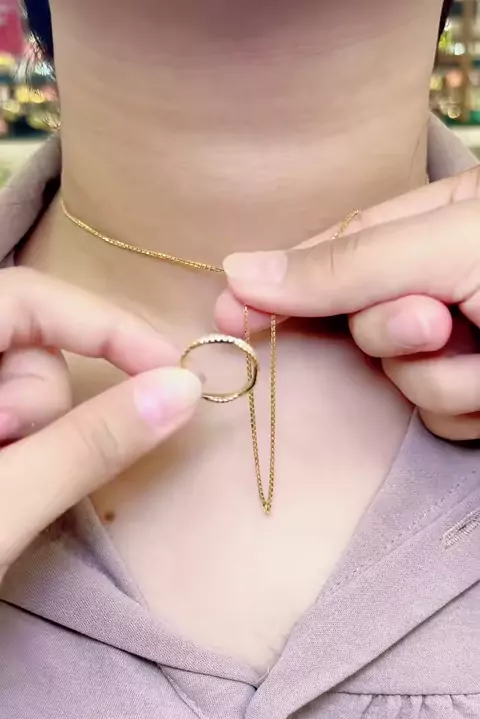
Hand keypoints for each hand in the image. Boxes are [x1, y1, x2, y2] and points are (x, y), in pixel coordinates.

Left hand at [0, 268, 200, 579]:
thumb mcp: (8, 502)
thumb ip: (91, 444)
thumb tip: (185, 388)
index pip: (29, 295)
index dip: (105, 327)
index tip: (170, 374)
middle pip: (26, 347)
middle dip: (39, 410)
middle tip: (12, 464)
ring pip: (20, 387)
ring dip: (25, 438)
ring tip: (1, 492)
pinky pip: (11, 412)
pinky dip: (17, 446)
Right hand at [215, 167, 479, 440]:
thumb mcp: (447, 248)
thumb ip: (349, 265)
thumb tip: (239, 271)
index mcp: (437, 223)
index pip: (340, 252)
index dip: (283, 286)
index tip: (229, 313)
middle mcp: (444, 283)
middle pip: (365, 327)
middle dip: (392, 333)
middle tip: (437, 323)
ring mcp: (461, 343)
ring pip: (403, 383)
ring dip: (439, 378)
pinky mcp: (473, 396)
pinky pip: (439, 419)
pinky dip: (465, 408)